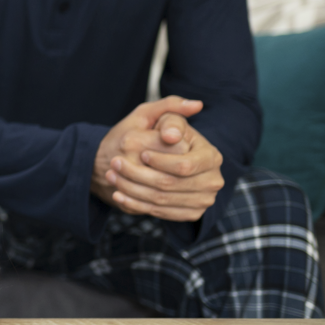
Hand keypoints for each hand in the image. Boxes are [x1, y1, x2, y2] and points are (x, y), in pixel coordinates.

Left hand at [92, 96, 223, 221]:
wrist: (152, 161)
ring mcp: (203, 199)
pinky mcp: (190, 214)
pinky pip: (162, 214)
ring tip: (111, 176)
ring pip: (161, 200)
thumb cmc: (154, 133)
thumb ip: (170, 111)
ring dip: (132, 189)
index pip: (185, 165)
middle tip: (114, 164)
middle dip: (138, 175)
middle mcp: (212, 180)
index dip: (160, 161)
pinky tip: (118, 194)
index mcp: (211, 156)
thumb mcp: (157, 116)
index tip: (140, 153)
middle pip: (170, 184)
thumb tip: (177, 127)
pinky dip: (136, 204)